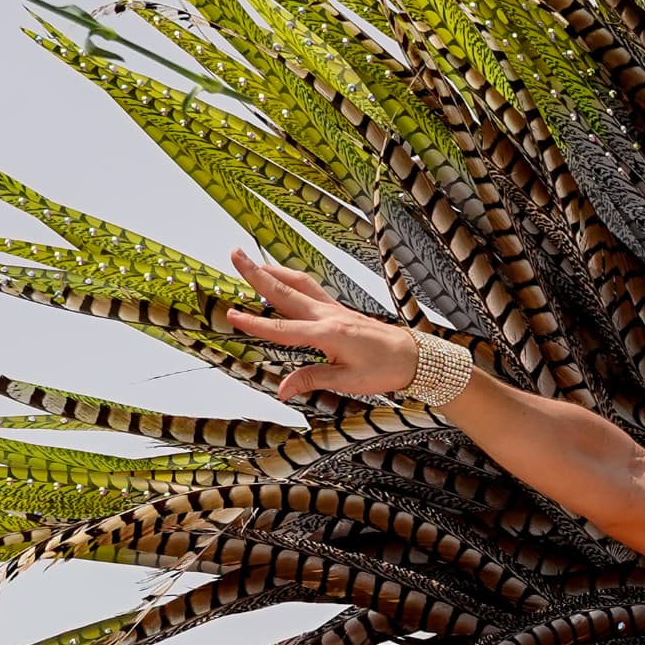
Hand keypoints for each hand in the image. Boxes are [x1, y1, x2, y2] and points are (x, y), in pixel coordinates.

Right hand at [217, 250, 418, 399]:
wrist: (414, 357)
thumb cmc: (385, 369)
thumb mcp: (347, 381)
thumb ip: (312, 379)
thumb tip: (282, 389)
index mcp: (327, 334)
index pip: (282, 329)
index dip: (254, 324)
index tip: (230, 314)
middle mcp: (328, 316)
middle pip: (284, 292)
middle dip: (256, 274)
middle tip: (234, 255)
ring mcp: (334, 309)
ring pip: (299, 283)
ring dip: (274, 271)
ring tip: (252, 261)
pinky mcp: (340, 310)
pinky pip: (311, 288)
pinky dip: (293, 280)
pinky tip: (284, 278)